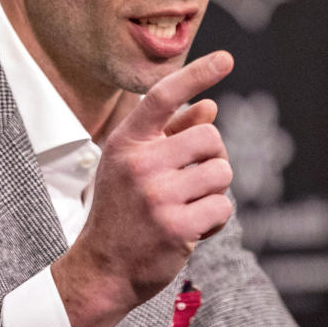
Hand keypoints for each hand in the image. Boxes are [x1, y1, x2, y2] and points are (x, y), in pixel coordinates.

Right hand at [51, 51, 233, 326]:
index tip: (225, 59)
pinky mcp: (177, 227)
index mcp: (126, 142)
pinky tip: (193, 226)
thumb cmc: (122, 209)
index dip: (197, 73)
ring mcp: (158, 196)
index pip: (163, 96)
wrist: (103, 267)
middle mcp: (140, 164)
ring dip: (215, 189)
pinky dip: (215, 218)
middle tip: (195, 177)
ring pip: (222, 172)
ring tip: (190, 203)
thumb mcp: (134, 164)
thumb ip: (171, 133)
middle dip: (213, 157)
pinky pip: (223, 206)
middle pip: (210, 137)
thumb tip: (210, 106)